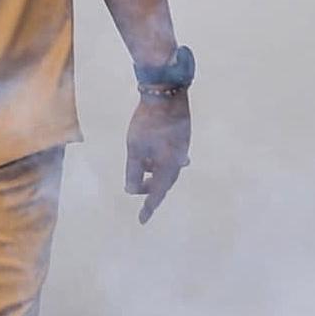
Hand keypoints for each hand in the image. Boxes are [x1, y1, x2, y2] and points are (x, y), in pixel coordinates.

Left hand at [126, 88, 190, 221]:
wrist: (167, 95)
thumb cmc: (147, 123)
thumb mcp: (134, 149)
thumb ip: (134, 171)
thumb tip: (132, 190)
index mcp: (168, 167)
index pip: (157, 193)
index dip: (148, 207)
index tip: (142, 220)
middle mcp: (179, 161)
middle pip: (165, 182)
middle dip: (151, 188)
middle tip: (139, 189)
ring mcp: (182, 148)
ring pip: (169, 169)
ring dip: (156, 173)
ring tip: (145, 172)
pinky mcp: (182, 137)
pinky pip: (172, 158)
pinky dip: (161, 161)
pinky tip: (156, 156)